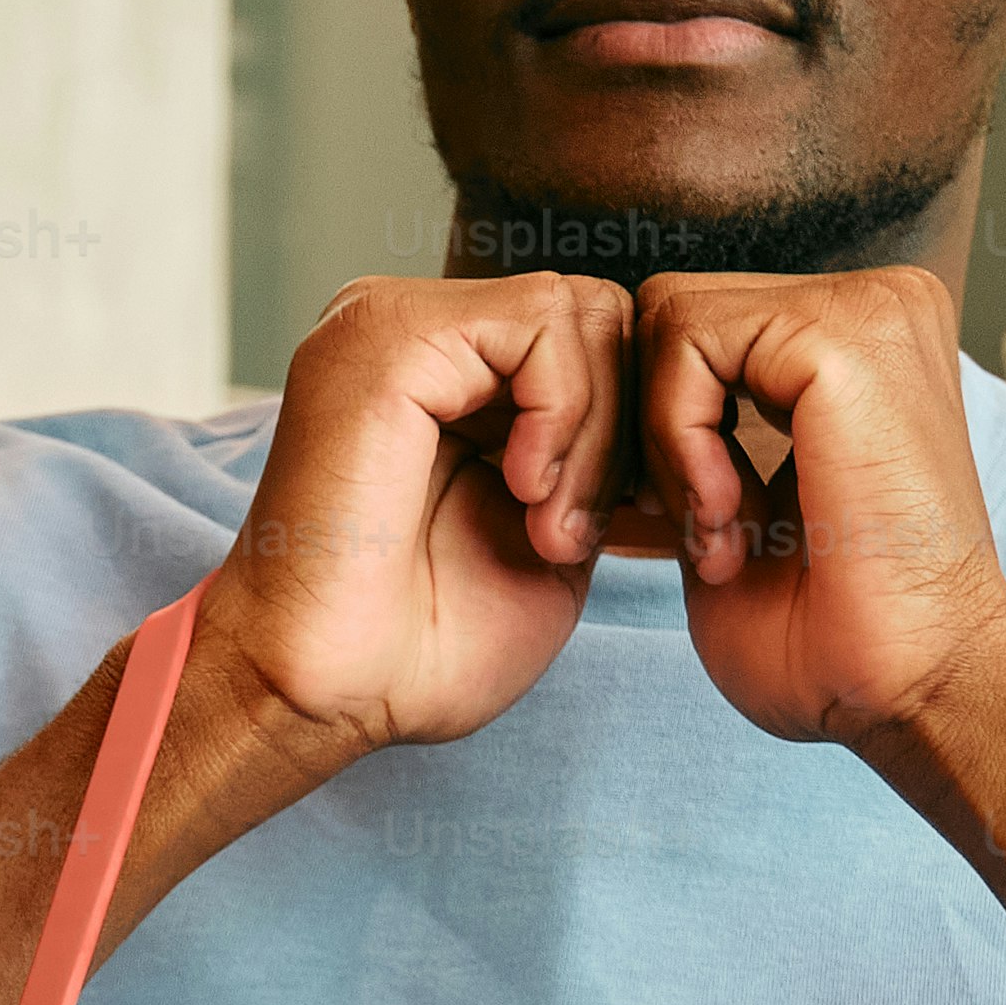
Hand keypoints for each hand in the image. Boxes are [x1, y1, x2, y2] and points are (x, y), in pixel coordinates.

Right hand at [196, 269, 629, 772]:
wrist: (326, 694)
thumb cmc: (422, 643)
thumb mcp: (549, 528)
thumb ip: (597, 453)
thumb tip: (679, 405)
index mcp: (443, 370)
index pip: (593, 339)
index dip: (632, 429)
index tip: (615, 529)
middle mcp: (411, 330)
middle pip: (597, 312)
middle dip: (623, 427)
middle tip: (577, 533)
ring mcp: (388, 323)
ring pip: (578, 310)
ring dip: (596, 432)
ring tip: (548, 528)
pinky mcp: (384, 337)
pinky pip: (540, 321)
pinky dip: (563, 413)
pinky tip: (524, 492)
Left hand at [629, 268, 1005, 751]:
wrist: (916, 690)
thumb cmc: (833, 637)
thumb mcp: (734, 516)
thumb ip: (686, 443)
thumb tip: (599, 407)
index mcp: (857, 341)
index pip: (694, 331)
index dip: (653, 430)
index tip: (680, 530)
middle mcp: (873, 305)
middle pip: (671, 314)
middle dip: (646, 431)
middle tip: (694, 536)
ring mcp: (867, 309)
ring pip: (669, 321)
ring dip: (664, 444)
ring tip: (719, 536)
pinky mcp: (844, 334)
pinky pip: (687, 342)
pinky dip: (678, 440)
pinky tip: (728, 520)